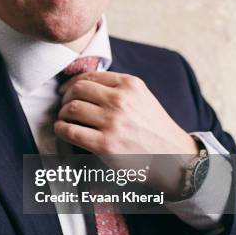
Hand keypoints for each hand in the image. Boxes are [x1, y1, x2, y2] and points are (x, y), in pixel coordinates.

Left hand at [55, 72, 198, 195]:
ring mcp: (113, 122)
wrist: (174, 158)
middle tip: (64, 107)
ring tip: (65, 120)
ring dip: (62, 114)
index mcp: (130, 84)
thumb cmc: (154, 129)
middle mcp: (121, 100)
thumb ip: (118, 88)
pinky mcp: (105, 144)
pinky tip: (64, 131)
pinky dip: (61, 129)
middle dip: (65, 98)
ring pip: (71, 109)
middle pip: (77, 90)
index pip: (89, 76)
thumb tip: (82, 85)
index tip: (66, 91)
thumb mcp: (142, 98)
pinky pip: (70, 131)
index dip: (72, 83)